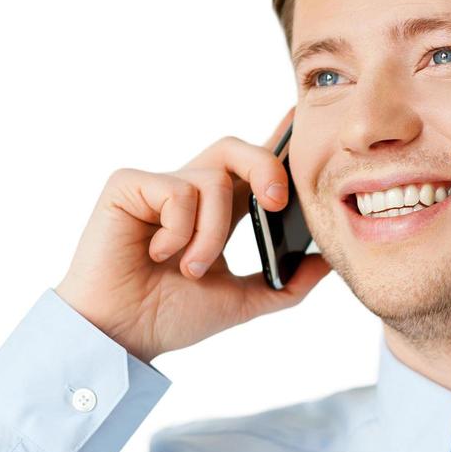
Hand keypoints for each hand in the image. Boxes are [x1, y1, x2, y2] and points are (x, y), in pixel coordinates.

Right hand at [53, 107, 331, 363]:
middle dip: (265, 166)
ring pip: (213, 180)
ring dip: (212, 233)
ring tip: (190, 270)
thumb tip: (328, 262)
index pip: (252, 167)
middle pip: (236, 149)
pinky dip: (178, 230)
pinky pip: (177, 191)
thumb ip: (286, 284)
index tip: (301, 116)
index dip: (277, 139)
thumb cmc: (168, 317)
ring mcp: (157, 186)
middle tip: (274, 203)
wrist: (121, 336)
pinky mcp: (128, 185)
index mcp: (216, 212)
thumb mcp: (241, 301)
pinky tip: (156, 254)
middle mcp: (189, 192)